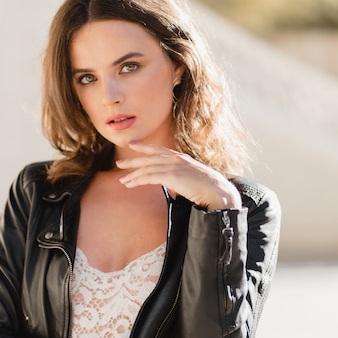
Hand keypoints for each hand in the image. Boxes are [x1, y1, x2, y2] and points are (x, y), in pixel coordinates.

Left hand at [116, 142, 241, 209]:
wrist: (217, 191)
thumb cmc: (208, 189)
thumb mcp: (192, 179)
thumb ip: (180, 180)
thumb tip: (172, 188)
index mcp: (181, 158)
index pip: (159, 150)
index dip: (145, 147)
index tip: (133, 145)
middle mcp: (175, 159)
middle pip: (148, 157)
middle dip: (133, 161)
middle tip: (120, 164)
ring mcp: (173, 166)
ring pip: (146, 168)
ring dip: (133, 175)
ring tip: (123, 181)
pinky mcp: (170, 176)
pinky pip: (149, 177)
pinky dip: (137, 180)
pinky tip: (130, 184)